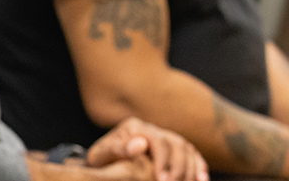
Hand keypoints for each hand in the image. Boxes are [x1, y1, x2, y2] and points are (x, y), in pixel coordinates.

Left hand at [87, 117, 207, 180]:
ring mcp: (165, 137)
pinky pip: (192, 154)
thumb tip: (139, 144)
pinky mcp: (174, 148)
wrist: (106, 163)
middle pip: (175, 144)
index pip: (156, 140)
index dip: (162, 160)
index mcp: (134, 127)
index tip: (160, 179)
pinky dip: (199, 166)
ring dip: (191, 168)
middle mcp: (152, 129)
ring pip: (187, 149)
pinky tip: (202, 179)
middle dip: (177, 167)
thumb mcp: (102, 156)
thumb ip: (117, 148)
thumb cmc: (102, 161)